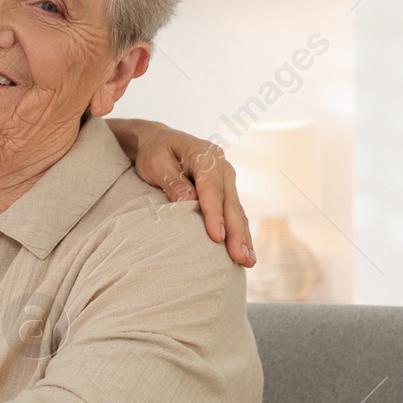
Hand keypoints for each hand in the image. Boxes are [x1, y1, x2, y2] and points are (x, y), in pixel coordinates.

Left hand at [108, 118, 255, 266]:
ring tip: (247, 261)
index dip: (214, 213)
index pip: (211, 187)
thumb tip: (188, 201)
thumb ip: (172, 180)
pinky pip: (234, 213)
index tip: (216, 237)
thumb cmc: (155, 152)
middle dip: (236, 232)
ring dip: (242, 236)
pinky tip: (244, 251)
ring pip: (236, 210)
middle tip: (240, 258)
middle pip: (230, 202)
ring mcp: (226, 179)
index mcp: (205, 154)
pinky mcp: (225, 191)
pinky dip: (240, 232)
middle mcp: (222, 166)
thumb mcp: (156, 162)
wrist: (159, 141)